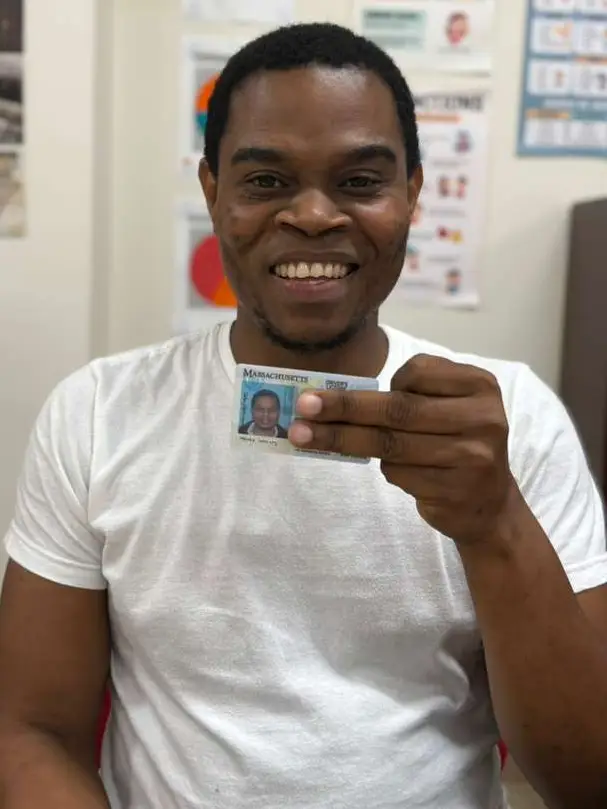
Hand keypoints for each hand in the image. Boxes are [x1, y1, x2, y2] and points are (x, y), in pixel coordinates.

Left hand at [289, 354, 520, 544]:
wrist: (489, 505)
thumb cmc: (456, 444)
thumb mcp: (447, 410)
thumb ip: (409, 399)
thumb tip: (331, 400)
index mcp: (480, 386)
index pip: (418, 371)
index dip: (383, 380)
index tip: (346, 390)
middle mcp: (483, 418)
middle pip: (398, 409)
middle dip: (343, 408)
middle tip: (303, 406)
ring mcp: (472, 457)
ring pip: (392, 443)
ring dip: (342, 440)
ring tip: (304, 437)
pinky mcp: (455, 490)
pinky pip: (399, 473)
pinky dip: (384, 468)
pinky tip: (389, 468)